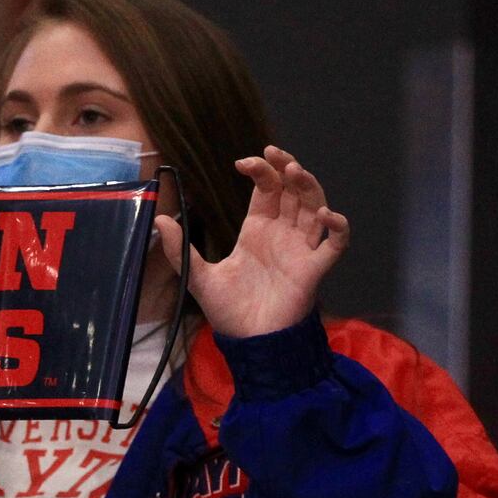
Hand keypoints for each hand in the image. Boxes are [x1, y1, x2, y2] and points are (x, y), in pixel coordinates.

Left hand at [155, 145, 348, 338]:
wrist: (249, 343)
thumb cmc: (229, 312)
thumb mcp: (198, 277)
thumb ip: (178, 250)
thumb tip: (159, 220)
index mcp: (257, 230)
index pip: (267, 190)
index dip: (261, 172)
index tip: (243, 163)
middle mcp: (282, 234)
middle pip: (293, 190)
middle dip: (287, 168)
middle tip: (275, 154)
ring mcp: (300, 249)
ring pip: (314, 207)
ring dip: (309, 187)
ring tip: (296, 172)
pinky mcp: (313, 269)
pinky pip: (335, 244)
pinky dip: (338, 228)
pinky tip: (327, 215)